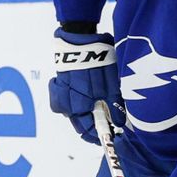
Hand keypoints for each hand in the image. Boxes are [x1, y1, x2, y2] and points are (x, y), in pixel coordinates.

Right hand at [49, 28, 124, 142]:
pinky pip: (63, 101)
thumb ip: (114, 108)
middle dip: (94, 125)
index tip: (111, 137)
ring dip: (84, 113)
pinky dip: (72, 101)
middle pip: (80, 124)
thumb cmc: (99, 62)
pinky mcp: (58, 84)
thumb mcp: (112, 86)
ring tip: (96, 106)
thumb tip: (118, 124)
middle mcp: (67, 105)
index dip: (100, 137)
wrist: (80, 38)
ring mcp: (60, 95)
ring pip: (72, 113)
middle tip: (107, 122)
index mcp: (79, 107)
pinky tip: (82, 94)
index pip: (88, 132)